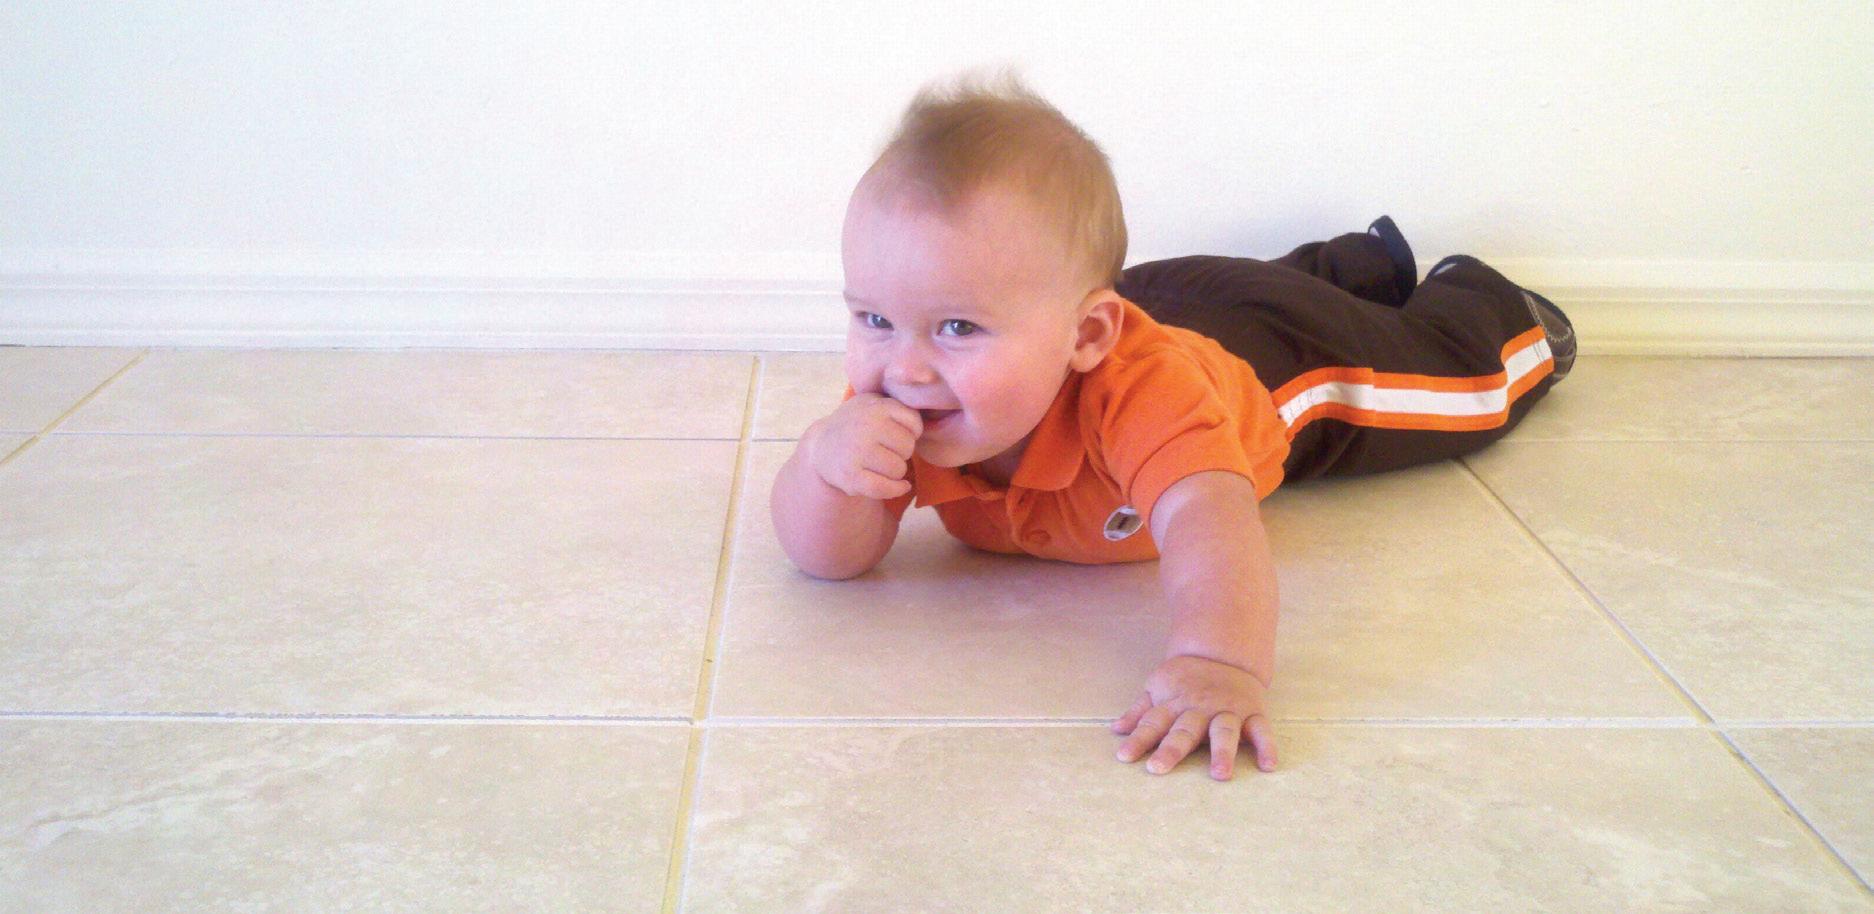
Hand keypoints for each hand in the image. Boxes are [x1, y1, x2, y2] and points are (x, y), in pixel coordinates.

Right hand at [804, 393, 923, 499]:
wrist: (822, 445)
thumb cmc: (857, 423)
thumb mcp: (874, 403)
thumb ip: (899, 404)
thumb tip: (925, 397)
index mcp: (876, 406)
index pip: (915, 424)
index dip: (911, 432)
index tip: (897, 433)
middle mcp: (866, 426)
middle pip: (907, 447)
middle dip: (901, 452)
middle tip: (885, 449)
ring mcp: (857, 452)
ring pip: (898, 469)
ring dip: (895, 471)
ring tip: (880, 463)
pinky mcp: (851, 476)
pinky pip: (885, 488)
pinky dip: (896, 489)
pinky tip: (898, 486)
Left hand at [1112, 655, 1276, 779]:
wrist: (1224, 652)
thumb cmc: (1186, 679)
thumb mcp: (1158, 688)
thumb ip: (1140, 712)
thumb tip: (1116, 730)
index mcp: (1175, 703)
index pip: (1153, 723)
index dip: (1138, 739)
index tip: (1125, 757)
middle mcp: (1200, 708)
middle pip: (1184, 730)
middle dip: (1172, 749)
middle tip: (1158, 768)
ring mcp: (1228, 709)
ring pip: (1224, 731)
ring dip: (1222, 752)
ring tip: (1219, 775)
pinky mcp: (1253, 712)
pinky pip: (1262, 730)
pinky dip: (1267, 746)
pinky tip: (1268, 766)